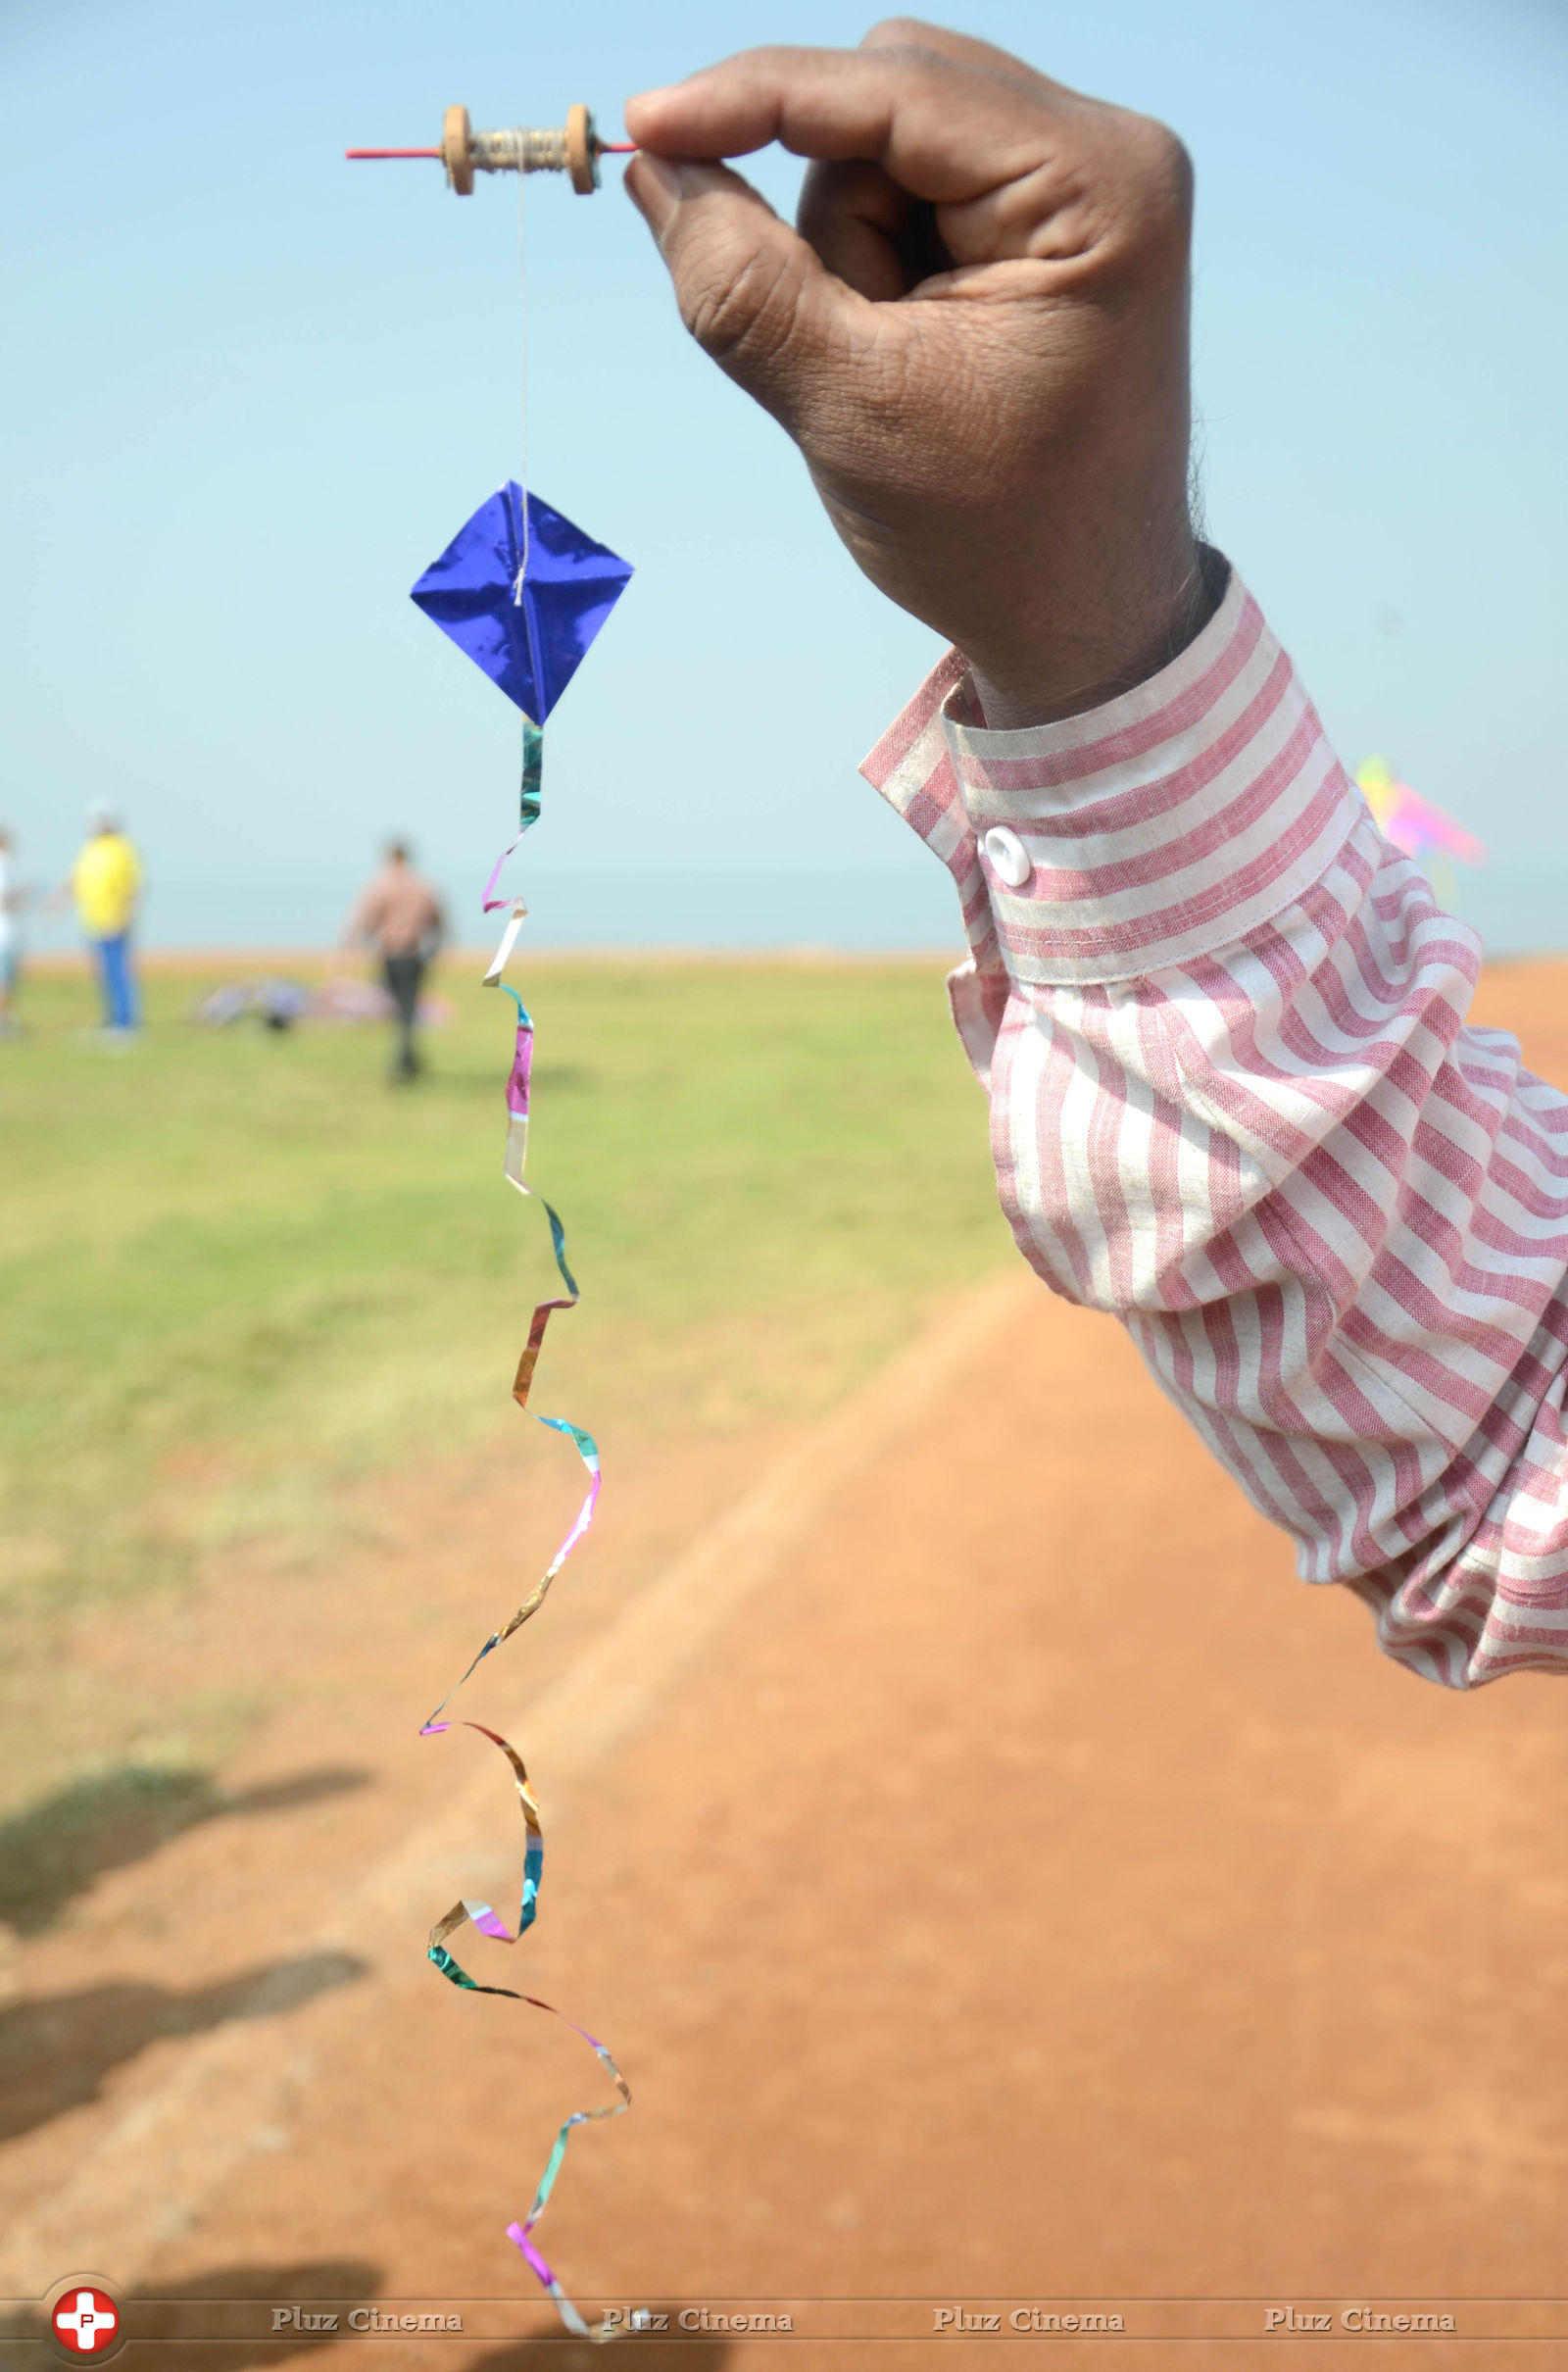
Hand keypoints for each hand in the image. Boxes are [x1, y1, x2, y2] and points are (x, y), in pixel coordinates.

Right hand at [626, 20, 1213, 725]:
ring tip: (899, 371)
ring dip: (849, 254)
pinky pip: (910, 195)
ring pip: (885, 146)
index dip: (757, 97)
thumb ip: (743, 286)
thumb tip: (654, 166)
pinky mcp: (1048, 222)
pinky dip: (873, 268)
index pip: (894, 85)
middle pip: (888, 97)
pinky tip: (911, 352)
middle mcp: (1107, 153)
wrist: (1084, 621)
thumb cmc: (999, 537)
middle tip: (849, 346)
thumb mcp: (851, 412)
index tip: (644, 123)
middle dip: (829, 217)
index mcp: (1098, 184)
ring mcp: (1082, 183)